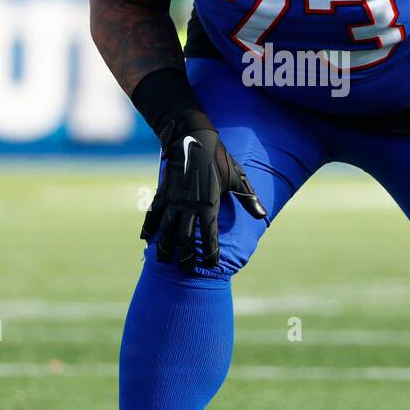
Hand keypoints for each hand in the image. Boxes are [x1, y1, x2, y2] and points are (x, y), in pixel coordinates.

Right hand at [141, 120, 265, 271]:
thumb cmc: (219, 158)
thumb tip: (263, 216)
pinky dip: (149, 227)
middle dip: (185, 258)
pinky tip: (146, 239)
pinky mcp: (163, 193)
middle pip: (185, 240)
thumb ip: (249, 199)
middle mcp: (189, 206)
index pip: (209, 236)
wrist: (193, 138)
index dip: (210, 254)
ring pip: (166, 231)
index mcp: (209, 205)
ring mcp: (174, 200)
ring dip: (164, 248)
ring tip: (163, 261)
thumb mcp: (238, 178)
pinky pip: (153, 214)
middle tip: (186, 271)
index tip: (212, 266)